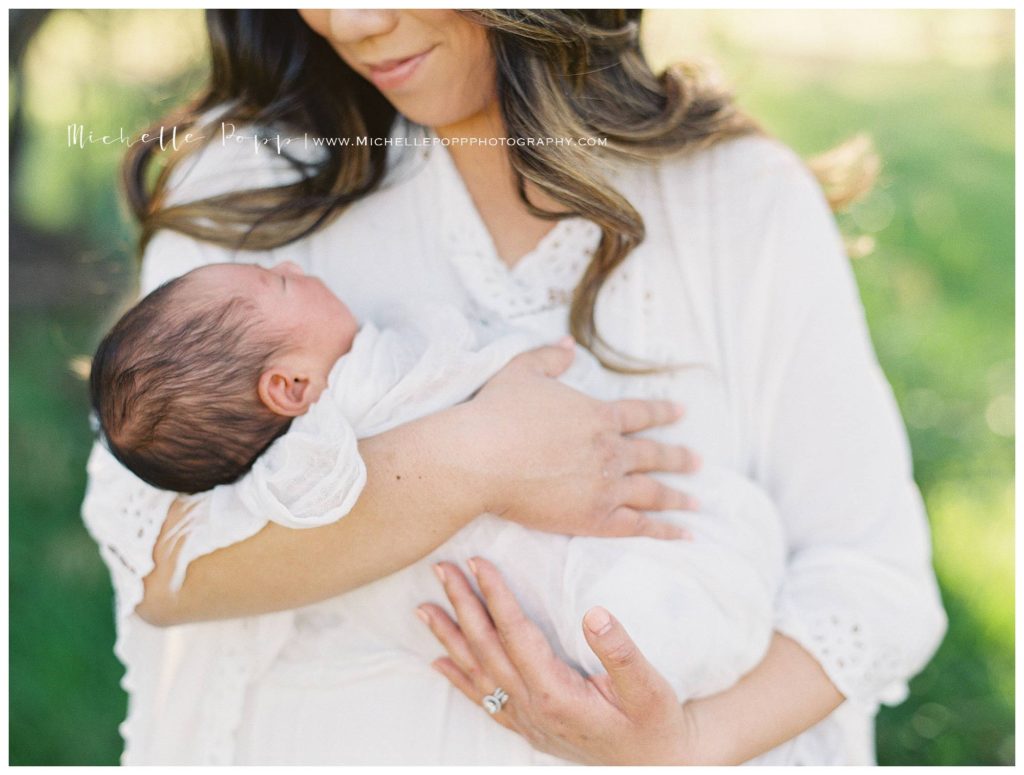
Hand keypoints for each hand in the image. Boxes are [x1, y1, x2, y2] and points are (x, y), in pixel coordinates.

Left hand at [418, 558, 705, 764]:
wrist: (659, 764)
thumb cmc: (655, 724)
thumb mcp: (650, 688)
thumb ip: (621, 653)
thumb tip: (595, 614)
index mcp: (556, 693)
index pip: (515, 634)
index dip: (495, 596)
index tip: (479, 563)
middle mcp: (532, 708)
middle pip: (486, 648)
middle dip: (462, 605)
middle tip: (442, 569)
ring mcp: (525, 720)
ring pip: (476, 672)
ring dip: (449, 637)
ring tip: (424, 608)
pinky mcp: (528, 726)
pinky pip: (483, 700)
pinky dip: (458, 678)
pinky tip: (438, 662)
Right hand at [465, 340, 700, 539]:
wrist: (481, 458)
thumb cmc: (497, 414)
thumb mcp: (522, 372)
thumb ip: (549, 357)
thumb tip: (568, 345)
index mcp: (598, 416)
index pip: (641, 414)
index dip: (663, 412)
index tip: (681, 413)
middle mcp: (610, 451)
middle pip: (654, 455)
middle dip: (678, 458)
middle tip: (698, 462)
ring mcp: (606, 486)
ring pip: (653, 492)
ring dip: (678, 497)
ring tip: (696, 503)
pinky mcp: (595, 518)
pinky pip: (639, 525)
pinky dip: (665, 530)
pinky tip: (684, 533)